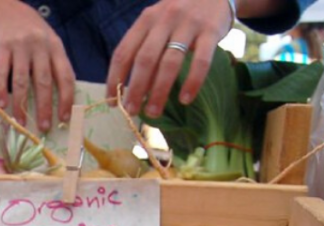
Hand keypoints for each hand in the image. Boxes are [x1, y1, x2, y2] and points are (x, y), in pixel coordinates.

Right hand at [0, 2, 74, 130]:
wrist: (6, 10)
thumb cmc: (31, 32)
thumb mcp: (49, 43)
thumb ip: (54, 65)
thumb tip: (62, 99)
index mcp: (56, 47)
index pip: (65, 76)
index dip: (66, 99)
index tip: (64, 118)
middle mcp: (40, 46)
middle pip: (44, 82)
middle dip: (44, 107)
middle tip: (44, 127)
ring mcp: (20, 46)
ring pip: (21, 81)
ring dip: (21, 104)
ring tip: (20, 122)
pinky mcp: (2, 48)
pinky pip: (1, 73)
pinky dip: (0, 90)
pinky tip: (1, 105)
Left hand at [105, 0, 235, 117]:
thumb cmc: (180, 15)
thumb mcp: (157, 22)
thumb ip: (145, 47)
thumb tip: (132, 88)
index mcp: (146, 20)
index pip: (123, 52)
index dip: (114, 79)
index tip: (113, 101)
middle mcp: (164, 20)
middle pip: (145, 60)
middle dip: (136, 89)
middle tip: (132, 112)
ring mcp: (188, 24)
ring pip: (170, 62)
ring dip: (160, 91)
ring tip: (154, 112)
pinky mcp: (211, 30)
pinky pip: (201, 61)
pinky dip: (192, 82)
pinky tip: (186, 100)